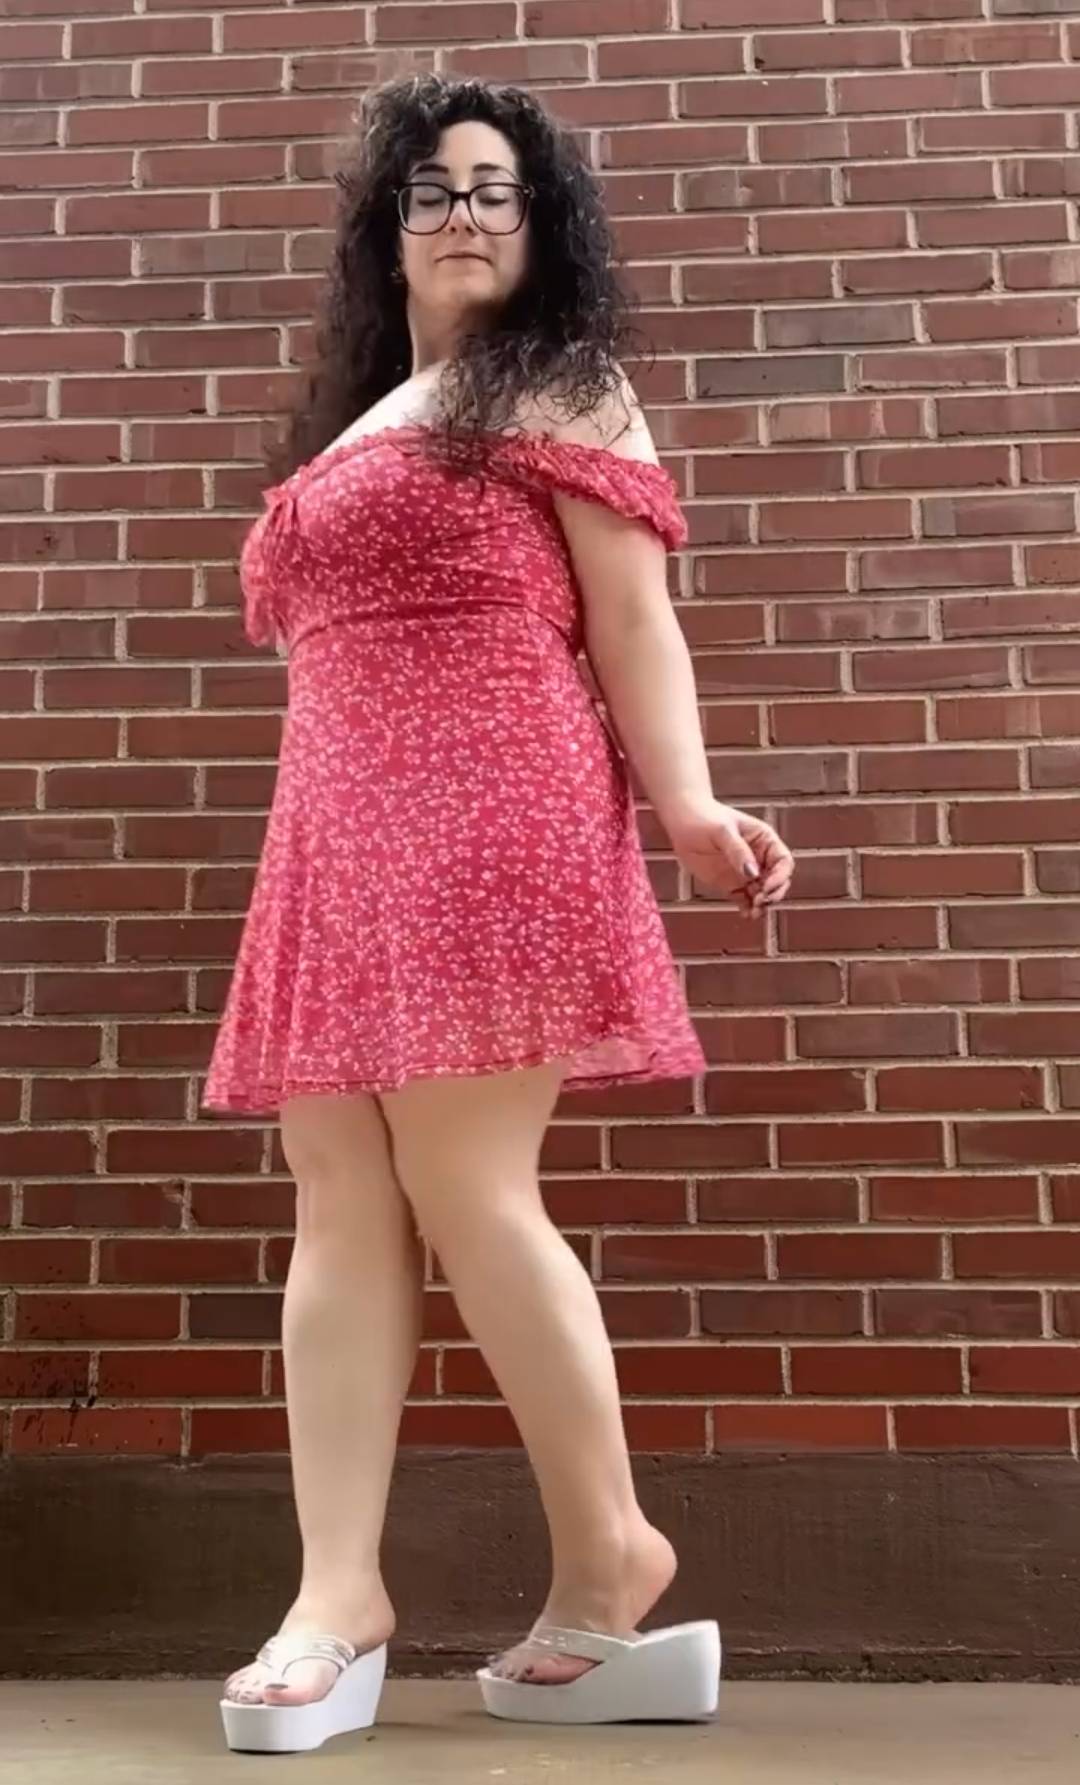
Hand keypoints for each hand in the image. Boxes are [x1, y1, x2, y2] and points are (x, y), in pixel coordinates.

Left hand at [667, 800, 794, 917]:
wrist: (681, 820)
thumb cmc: (704, 817)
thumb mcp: (722, 831)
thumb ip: (738, 851)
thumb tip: (753, 873)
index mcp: (764, 840)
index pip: (783, 861)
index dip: (780, 876)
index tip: (766, 887)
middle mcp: (759, 858)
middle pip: (777, 881)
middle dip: (772, 893)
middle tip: (760, 901)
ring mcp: (745, 872)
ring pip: (763, 893)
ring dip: (761, 905)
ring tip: (753, 913)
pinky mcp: (731, 883)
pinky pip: (745, 899)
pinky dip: (748, 908)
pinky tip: (746, 915)